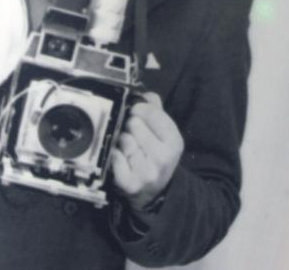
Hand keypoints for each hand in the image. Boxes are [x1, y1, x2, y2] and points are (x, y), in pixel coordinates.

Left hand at [111, 92, 183, 210]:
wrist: (154, 193)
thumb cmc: (157, 158)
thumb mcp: (165, 135)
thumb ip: (157, 111)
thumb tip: (145, 94)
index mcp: (175, 143)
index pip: (152, 113)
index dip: (141, 109)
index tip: (138, 113)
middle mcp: (163, 158)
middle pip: (134, 124)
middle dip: (132, 127)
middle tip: (136, 136)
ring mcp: (146, 172)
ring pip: (123, 139)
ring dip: (123, 142)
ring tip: (130, 149)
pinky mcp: (129, 183)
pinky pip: (114, 156)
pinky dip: (115, 156)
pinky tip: (122, 160)